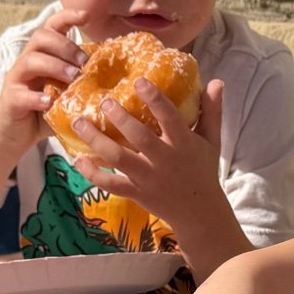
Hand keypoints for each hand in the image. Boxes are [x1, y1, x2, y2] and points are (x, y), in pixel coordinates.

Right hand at [0, 6, 86, 147]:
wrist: (13, 137)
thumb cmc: (44, 114)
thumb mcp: (67, 96)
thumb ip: (84, 86)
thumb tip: (119, 83)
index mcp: (42, 56)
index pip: (51, 27)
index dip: (67, 16)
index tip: (86, 16)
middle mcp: (27, 62)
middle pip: (40, 37)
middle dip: (65, 46)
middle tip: (84, 63)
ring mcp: (16, 80)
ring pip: (30, 60)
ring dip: (54, 66)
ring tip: (72, 78)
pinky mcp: (10, 100)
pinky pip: (21, 94)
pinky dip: (37, 97)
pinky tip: (50, 102)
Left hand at [62, 76, 228, 231]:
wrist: (200, 212)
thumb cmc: (203, 170)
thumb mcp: (211, 140)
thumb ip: (211, 111)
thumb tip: (216, 81)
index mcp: (183, 143)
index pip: (169, 117)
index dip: (154, 98)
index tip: (139, 81)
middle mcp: (164, 159)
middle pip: (138, 136)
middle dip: (119, 118)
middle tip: (104, 101)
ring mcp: (148, 177)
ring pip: (118, 157)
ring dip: (96, 140)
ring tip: (79, 122)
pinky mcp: (136, 193)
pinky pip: (110, 184)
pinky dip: (92, 174)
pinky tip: (77, 159)